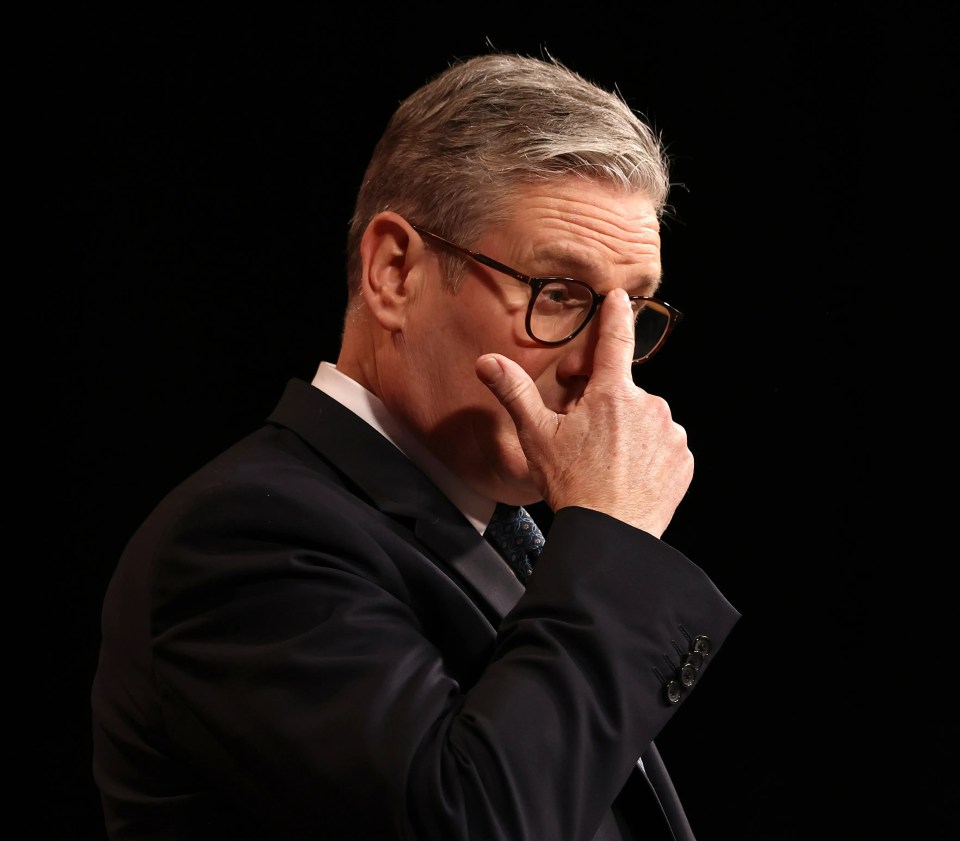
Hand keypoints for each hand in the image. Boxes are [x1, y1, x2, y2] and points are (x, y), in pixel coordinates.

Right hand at [476, 289, 692, 537]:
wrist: (610, 534)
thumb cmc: (572, 485)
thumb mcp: (537, 436)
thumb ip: (514, 392)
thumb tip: (487, 362)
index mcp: (611, 394)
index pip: (615, 340)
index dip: (615, 314)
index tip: (619, 297)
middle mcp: (648, 406)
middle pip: (625, 393)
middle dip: (608, 406)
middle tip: (587, 438)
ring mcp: (670, 433)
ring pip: (646, 420)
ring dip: (630, 432)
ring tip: (607, 463)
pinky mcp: (682, 460)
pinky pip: (665, 447)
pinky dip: (649, 455)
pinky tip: (628, 474)